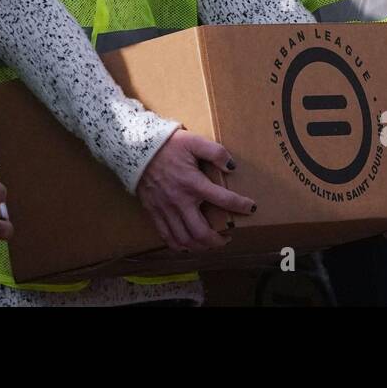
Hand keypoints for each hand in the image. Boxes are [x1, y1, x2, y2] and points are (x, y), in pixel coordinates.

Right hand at [136, 129, 254, 251]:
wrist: (135, 148)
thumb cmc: (167, 144)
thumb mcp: (194, 140)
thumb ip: (215, 152)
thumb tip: (231, 166)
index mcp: (192, 183)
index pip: (223, 200)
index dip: (240, 206)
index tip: (250, 208)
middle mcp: (179, 201)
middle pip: (201, 232)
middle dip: (218, 240)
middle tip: (228, 238)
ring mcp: (165, 209)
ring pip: (184, 240)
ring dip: (201, 246)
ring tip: (210, 243)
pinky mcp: (154, 213)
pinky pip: (167, 237)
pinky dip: (180, 246)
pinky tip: (188, 244)